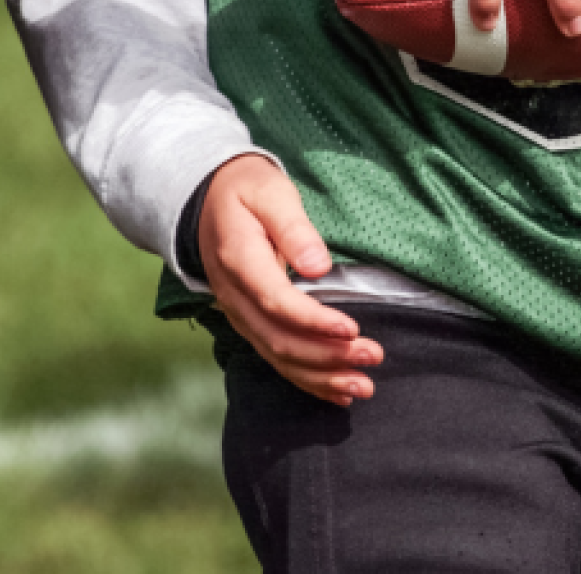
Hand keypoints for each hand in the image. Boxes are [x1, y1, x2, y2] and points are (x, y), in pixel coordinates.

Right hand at [199, 154, 382, 406]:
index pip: (277, 302)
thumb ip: (293, 228)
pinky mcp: (248, 322)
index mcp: (239, 260)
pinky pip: (275, 358)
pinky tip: (337, 392)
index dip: (315, 322)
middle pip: (279, 340)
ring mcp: (238, 313)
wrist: (208, 198)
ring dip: (321, 377)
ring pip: (277, 357)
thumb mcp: (270, 192)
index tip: (352, 329)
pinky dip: (306, 380)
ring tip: (363, 386)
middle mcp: (234, 296)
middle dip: (327, 356)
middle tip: (372, 356)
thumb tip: (318, 267)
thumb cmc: (248, 189)